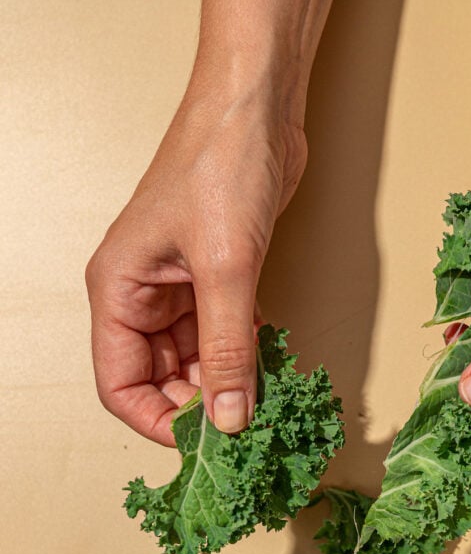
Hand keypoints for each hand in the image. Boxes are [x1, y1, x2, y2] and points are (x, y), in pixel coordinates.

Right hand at [85, 0, 335, 445]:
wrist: (256, 108)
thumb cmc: (220, 167)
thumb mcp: (225, 270)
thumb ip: (227, 351)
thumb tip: (230, 419)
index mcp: (118, 291)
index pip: (119, 384)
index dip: (155, 421)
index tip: (202, 446)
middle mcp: (142, 295)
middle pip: (158, 378)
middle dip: (197, 407)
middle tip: (243, 430)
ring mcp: (180, 289)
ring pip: (194, 361)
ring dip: (226, 385)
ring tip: (262, 405)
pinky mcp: (216, 279)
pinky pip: (222, 336)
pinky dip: (244, 357)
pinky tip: (269, 370)